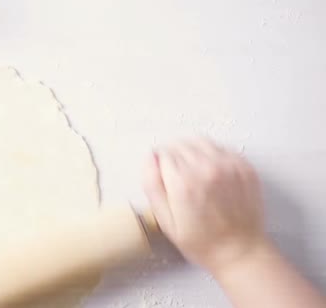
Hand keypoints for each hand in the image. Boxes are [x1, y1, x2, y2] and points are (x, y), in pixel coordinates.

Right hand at [143, 138, 266, 274]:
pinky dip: (211, 155)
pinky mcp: (244, 166)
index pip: (163, 153)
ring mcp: (228, 165)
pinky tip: (210, 173)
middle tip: (177, 178)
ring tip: (192, 173)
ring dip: (191, 151)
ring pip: (200, 141)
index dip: (160, 164)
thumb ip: (152, 185)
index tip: (164, 177)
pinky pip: (221, 148)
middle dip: (174, 157)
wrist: (239, 251)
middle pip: (180, 144)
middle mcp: (207, 168)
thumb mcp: (165, 220)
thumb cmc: (203, 241)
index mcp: (184, 182)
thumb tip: (150, 159)